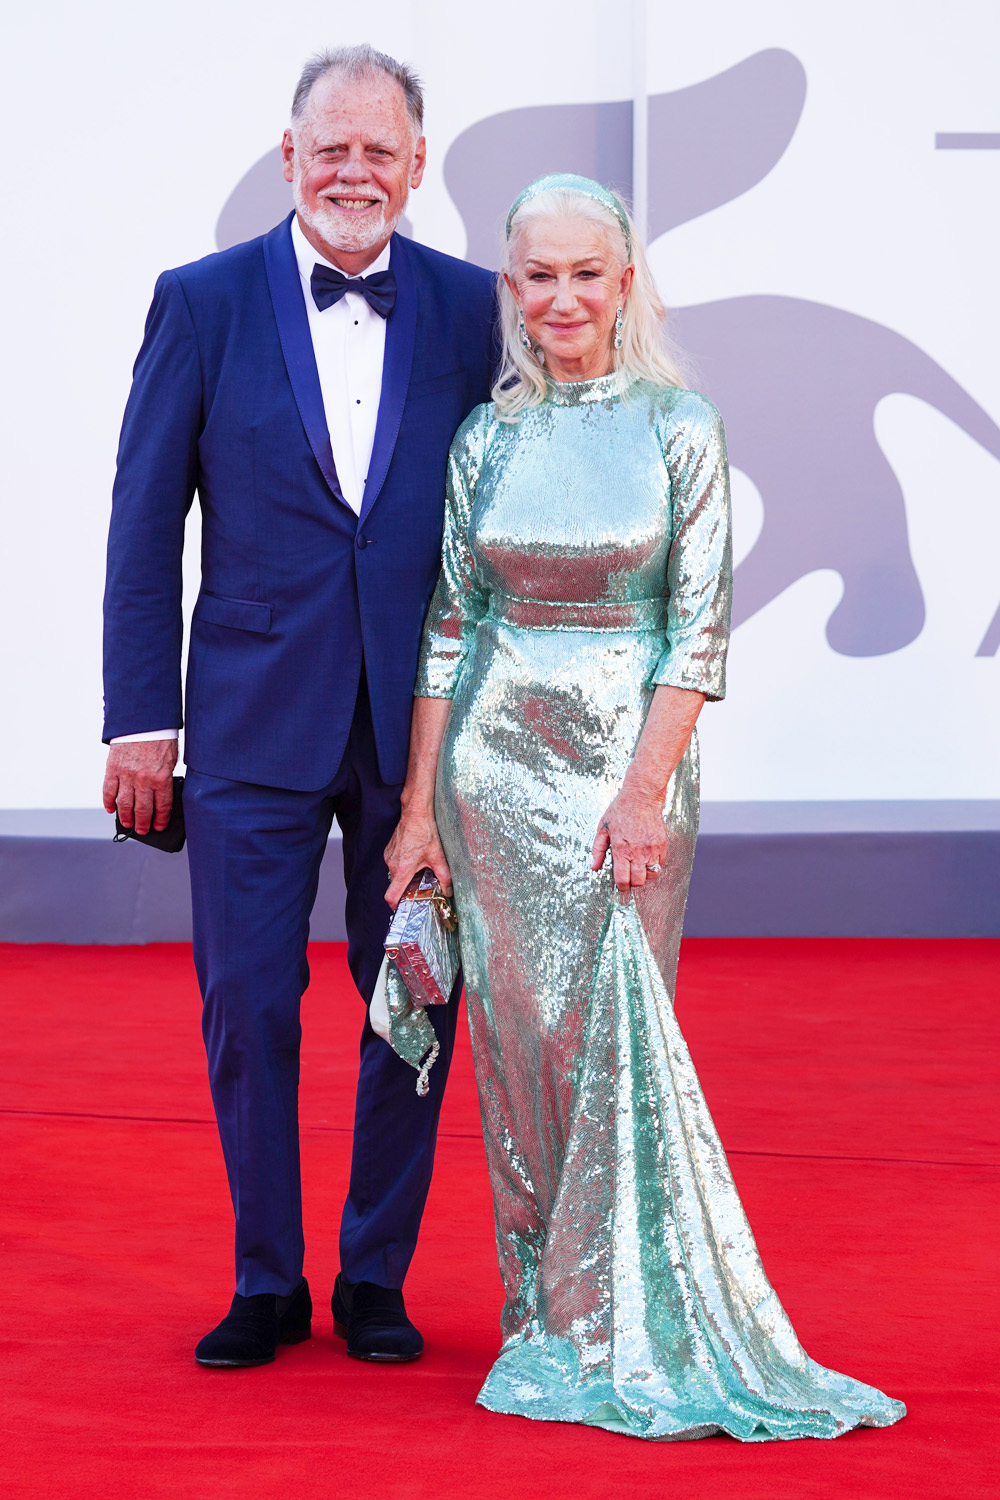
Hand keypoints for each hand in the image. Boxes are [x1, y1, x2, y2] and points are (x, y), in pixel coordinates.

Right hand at [103, 740, 178, 834]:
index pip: (162, 806)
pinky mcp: (113, 768)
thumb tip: (162, 795)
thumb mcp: (171, 760)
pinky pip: (108, 790)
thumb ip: (165, 778)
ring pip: (124, 803)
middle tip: (142, 830)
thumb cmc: (160, 738)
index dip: (161, 819)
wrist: (143, 720)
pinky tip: (111, 809)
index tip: (159, 826)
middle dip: (143, 823)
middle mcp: (143, 779)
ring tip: (128, 824)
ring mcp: (126, 774)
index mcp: (161, 778)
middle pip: (142, 809)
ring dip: (126, 817)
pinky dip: (108, 802)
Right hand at [384, 803, 451, 908]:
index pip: (391, 896)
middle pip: (396, 885)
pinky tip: (415, 857)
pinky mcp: (389, 850)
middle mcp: (392, 864)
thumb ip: (444, 877)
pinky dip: (404, 865)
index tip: (403, 909)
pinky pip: (395, 864)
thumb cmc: (424, 831)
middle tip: (422, 884)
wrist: (415, 812)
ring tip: (420, 867)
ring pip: (396, 874)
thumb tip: (449, 891)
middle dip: (408, 887)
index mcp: (402, 869)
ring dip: (407, 875)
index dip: (396, 906)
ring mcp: (389, 856)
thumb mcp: (438, 856)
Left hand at [591, 784, 666, 903]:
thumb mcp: (603, 828)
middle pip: (638, 881)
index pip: (622, 879)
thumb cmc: (621, 810)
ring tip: (638, 867)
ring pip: (651, 875)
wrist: (641, 797)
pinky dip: (654, 865)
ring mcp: (651, 849)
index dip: (621, 887)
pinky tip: (647, 858)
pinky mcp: (662, 844)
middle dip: (633, 882)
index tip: (621, 885)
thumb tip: (594, 867)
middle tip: (629, 877)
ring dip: (644, 875)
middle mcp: (637, 852)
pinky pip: (660, 864)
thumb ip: (597, 850)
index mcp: (621, 849)